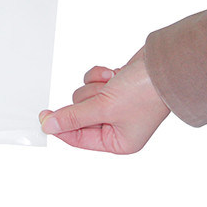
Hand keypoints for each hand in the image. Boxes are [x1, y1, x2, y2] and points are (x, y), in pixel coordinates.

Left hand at [38, 47, 169, 153]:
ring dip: (95, 87)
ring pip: (84, 96)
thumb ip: (73, 118)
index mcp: (119, 142)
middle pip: (79, 115)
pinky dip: (100, 76)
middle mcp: (118, 127)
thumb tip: (49, 126)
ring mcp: (116, 107)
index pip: (78, 139)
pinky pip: (92, 83)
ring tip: (113, 84)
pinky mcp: (115, 88)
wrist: (163, 64)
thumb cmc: (144, 92)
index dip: (60, 127)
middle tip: (102, 95)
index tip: (43, 116)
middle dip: (89, 100)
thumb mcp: (103, 108)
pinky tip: (114, 74)